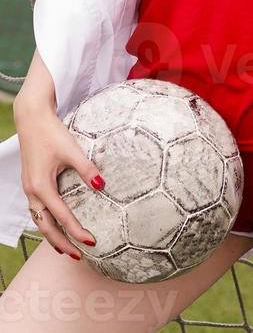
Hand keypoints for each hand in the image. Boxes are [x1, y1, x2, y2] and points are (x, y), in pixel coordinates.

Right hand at [15, 107, 104, 258]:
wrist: (32, 118)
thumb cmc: (51, 133)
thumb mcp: (71, 149)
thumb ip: (86, 168)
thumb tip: (102, 185)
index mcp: (41, 186)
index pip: (61, 216)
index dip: (76, 231)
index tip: (92, 241)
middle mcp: (32, 192)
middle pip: (45, 226)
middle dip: (61, 243)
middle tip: (78, 256)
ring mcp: (29, 188)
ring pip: (39, 220)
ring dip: (52, 235)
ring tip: (67, 248)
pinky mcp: (31, 182)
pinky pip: (38, 210)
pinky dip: (47, 222)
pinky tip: (57, 224)